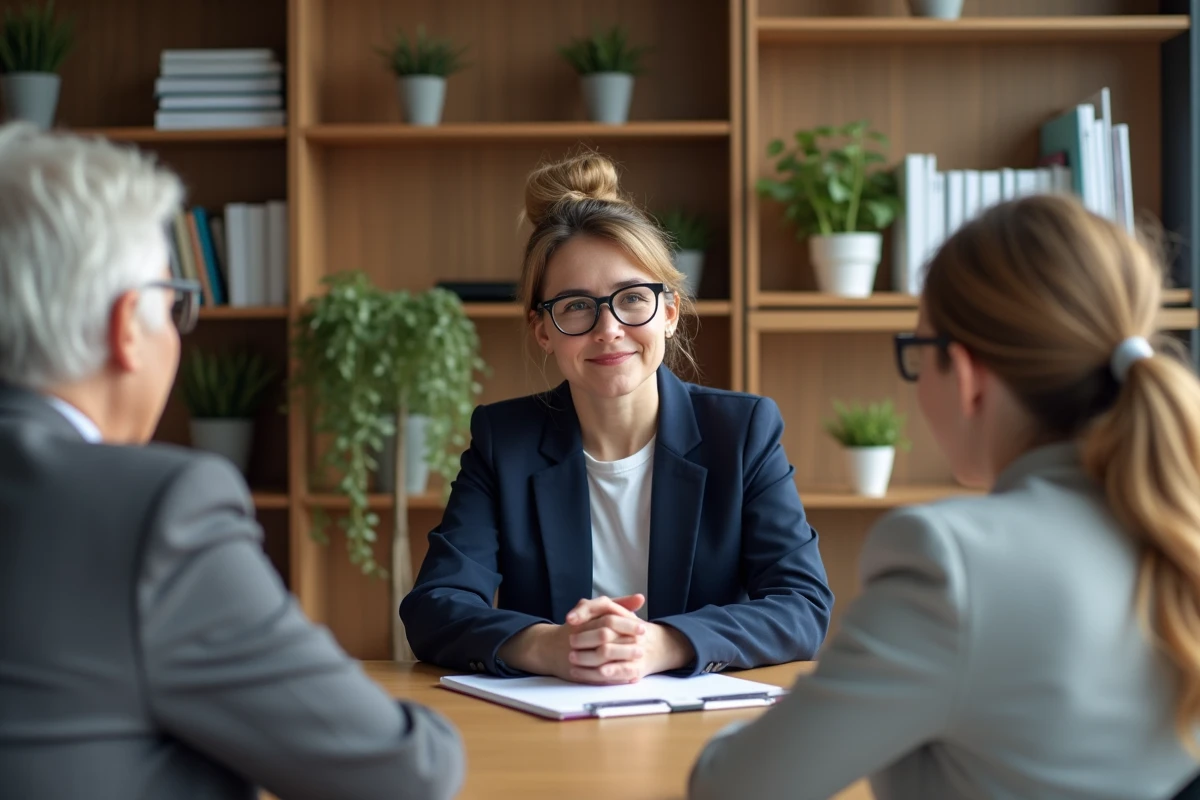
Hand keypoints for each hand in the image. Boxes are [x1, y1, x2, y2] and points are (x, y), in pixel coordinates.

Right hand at [497, 594, 696, 683]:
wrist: (540, 648)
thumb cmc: (571, 630)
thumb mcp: (592, 612)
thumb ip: (616, 604)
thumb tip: (640, 596)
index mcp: (585, 621)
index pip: (608, 620)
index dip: (628, 625)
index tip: (645, 629)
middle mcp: (578, 638)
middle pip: (606, 640)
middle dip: (627, 644)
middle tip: (646, 647)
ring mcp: (574, 657)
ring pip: (600, 660)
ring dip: (621, 663)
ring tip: (640, 664)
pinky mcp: (572, 674)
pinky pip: (592, 677)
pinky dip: (610, 679)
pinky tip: (626, 680)